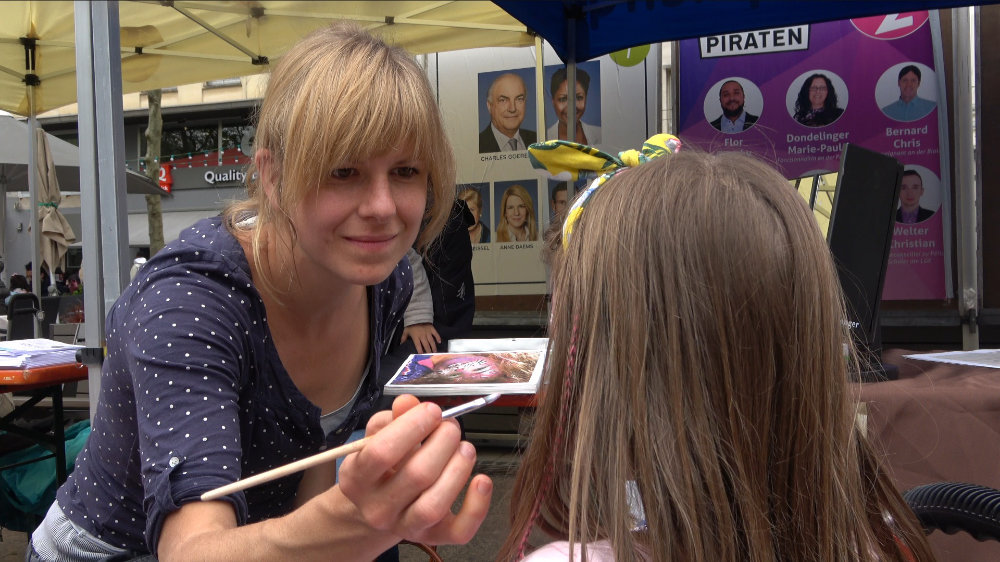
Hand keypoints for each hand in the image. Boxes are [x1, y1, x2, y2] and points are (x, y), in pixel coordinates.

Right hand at [338, 395, 492, 545]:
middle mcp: (378, 509)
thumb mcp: (376, 438)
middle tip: (451, 427)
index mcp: (357, 479)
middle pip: (416, 475)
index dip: (411, 426)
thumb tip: (408, 402)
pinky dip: (477, 506)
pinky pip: (459, 531)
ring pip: (435, 505)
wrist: (379, 506)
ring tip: (465, 448)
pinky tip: (482, 480)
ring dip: (458, 469)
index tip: (432, 411)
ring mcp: (405, 527)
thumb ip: (391, 419)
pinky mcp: (433, 537)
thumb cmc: (381, 466)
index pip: (381, 452)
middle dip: (442, 442)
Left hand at [400, 323, 441, 353]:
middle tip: (430, 355)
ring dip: (433, 346)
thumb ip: (403, 337)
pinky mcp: (431, 328)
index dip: (420, 350)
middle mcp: (422, 335)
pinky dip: (438, 337)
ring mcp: (428, 332)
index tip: (422, 355)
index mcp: (416, 336)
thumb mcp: (406, 331)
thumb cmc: (411, 325)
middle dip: (428, 351)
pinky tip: (439, 342)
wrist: (417, 315)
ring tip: (435, 351)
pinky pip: (436, 334)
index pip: (418, 345)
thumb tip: (401, 344)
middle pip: (426, 344)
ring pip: (431, 341)